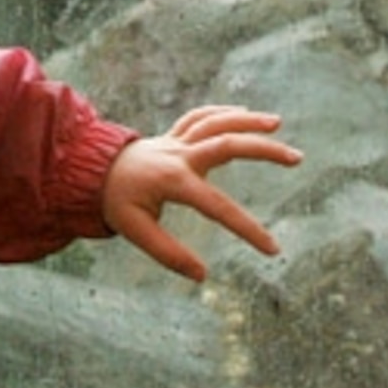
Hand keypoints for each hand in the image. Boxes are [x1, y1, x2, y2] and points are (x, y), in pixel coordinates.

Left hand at [100, 106, 302, 282]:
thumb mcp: (135, 232)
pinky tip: (246, 114)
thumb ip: (169, 254)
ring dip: (248, 121)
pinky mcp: (174, 134)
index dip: (248, 228)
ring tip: (277, 124)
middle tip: (296, 158)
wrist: (91, 170)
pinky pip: (201, 116)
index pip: (218, 206)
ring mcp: (177, 140)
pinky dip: (224, 112)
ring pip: (216, 122)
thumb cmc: (116, 203)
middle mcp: (179, 155)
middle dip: (263, 149)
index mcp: (173, 181)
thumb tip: (202, 275)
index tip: (272, 249)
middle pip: (226, 144)